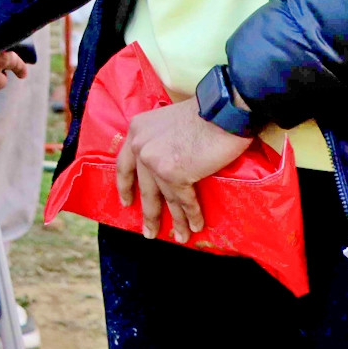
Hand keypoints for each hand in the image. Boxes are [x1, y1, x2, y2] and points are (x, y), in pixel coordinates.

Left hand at [113, 95, 252, 241]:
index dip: (125, 186)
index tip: (126, 202)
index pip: (124, 164)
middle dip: (149, 213)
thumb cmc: (204, 114)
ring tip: (179, 238)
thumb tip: (165, 163)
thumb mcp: (168, 122)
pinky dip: (191, 216)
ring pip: (165, 198)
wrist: (223, 111)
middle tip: (149, 232)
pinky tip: (195, 227)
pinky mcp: (174, 174)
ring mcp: (155, 160)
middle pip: (144, 188)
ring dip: (174, 221)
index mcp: (136, 130)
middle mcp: (140, 145)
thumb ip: (160, 141)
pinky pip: (184, 200)